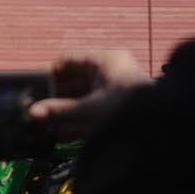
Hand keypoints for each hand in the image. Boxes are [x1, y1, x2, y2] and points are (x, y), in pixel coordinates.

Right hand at [27, 49, 150, 139]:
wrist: (161, 130)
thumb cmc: (128, 111)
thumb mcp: (88, 110)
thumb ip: (58, 112)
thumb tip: (34, 112)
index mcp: (105, 61)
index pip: (70, 59)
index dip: (50, 71)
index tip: (34, 84)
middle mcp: (110, 72)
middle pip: (74, 80)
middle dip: (55, 97)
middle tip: (37, 108)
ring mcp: (115, 90)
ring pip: (82, 97)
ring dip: (64, 111)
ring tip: (46, 123)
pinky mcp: (118, 108)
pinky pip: (92, 110)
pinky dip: (78, 120)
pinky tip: (62, 133)